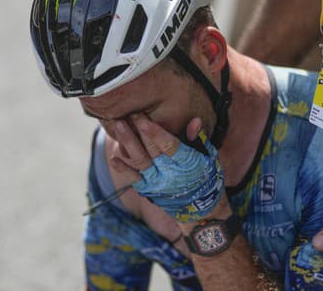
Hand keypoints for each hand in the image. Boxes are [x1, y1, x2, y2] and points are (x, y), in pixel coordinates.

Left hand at [108, 114, 224, 222]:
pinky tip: (113, 156)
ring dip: (128, 142)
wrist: (200, 209)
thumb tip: (194, 121)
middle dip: (140, 131)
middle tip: (131, 113)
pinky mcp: (148, 190)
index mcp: (188, 164)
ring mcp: (157, 183)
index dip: (157, 134)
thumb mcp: (209, 157)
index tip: (145, 120)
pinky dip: (123, 168)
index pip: (170, 147)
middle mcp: (171, 174)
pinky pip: (133, 178)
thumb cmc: (206, 176)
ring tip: (119, 125)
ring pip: (140, 161)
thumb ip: (199, 140)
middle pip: (152, 150)